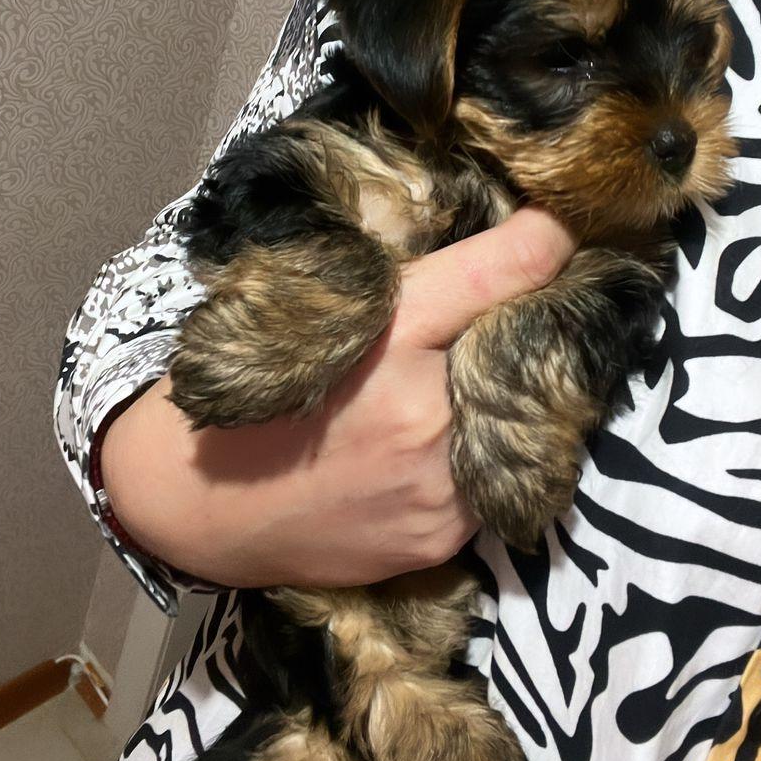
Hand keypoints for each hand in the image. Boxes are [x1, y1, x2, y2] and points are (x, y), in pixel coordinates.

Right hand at [99, 208, 575, 588]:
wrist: (195, 502)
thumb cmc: (253, 391)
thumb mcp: (314, 308)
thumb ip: (408, 280)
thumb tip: (495, 238)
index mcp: (391, 331)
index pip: (505, 267)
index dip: (549, 236)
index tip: (565, 223)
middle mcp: (426, 407)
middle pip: (530, 345)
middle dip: (535, 323)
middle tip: (529, 306)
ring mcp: (439, 481)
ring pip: (524, 420)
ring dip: (512, 397)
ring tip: (467, 387)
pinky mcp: (441, 537)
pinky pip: (494, 481)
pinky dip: (481, 458)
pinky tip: (438, 449)